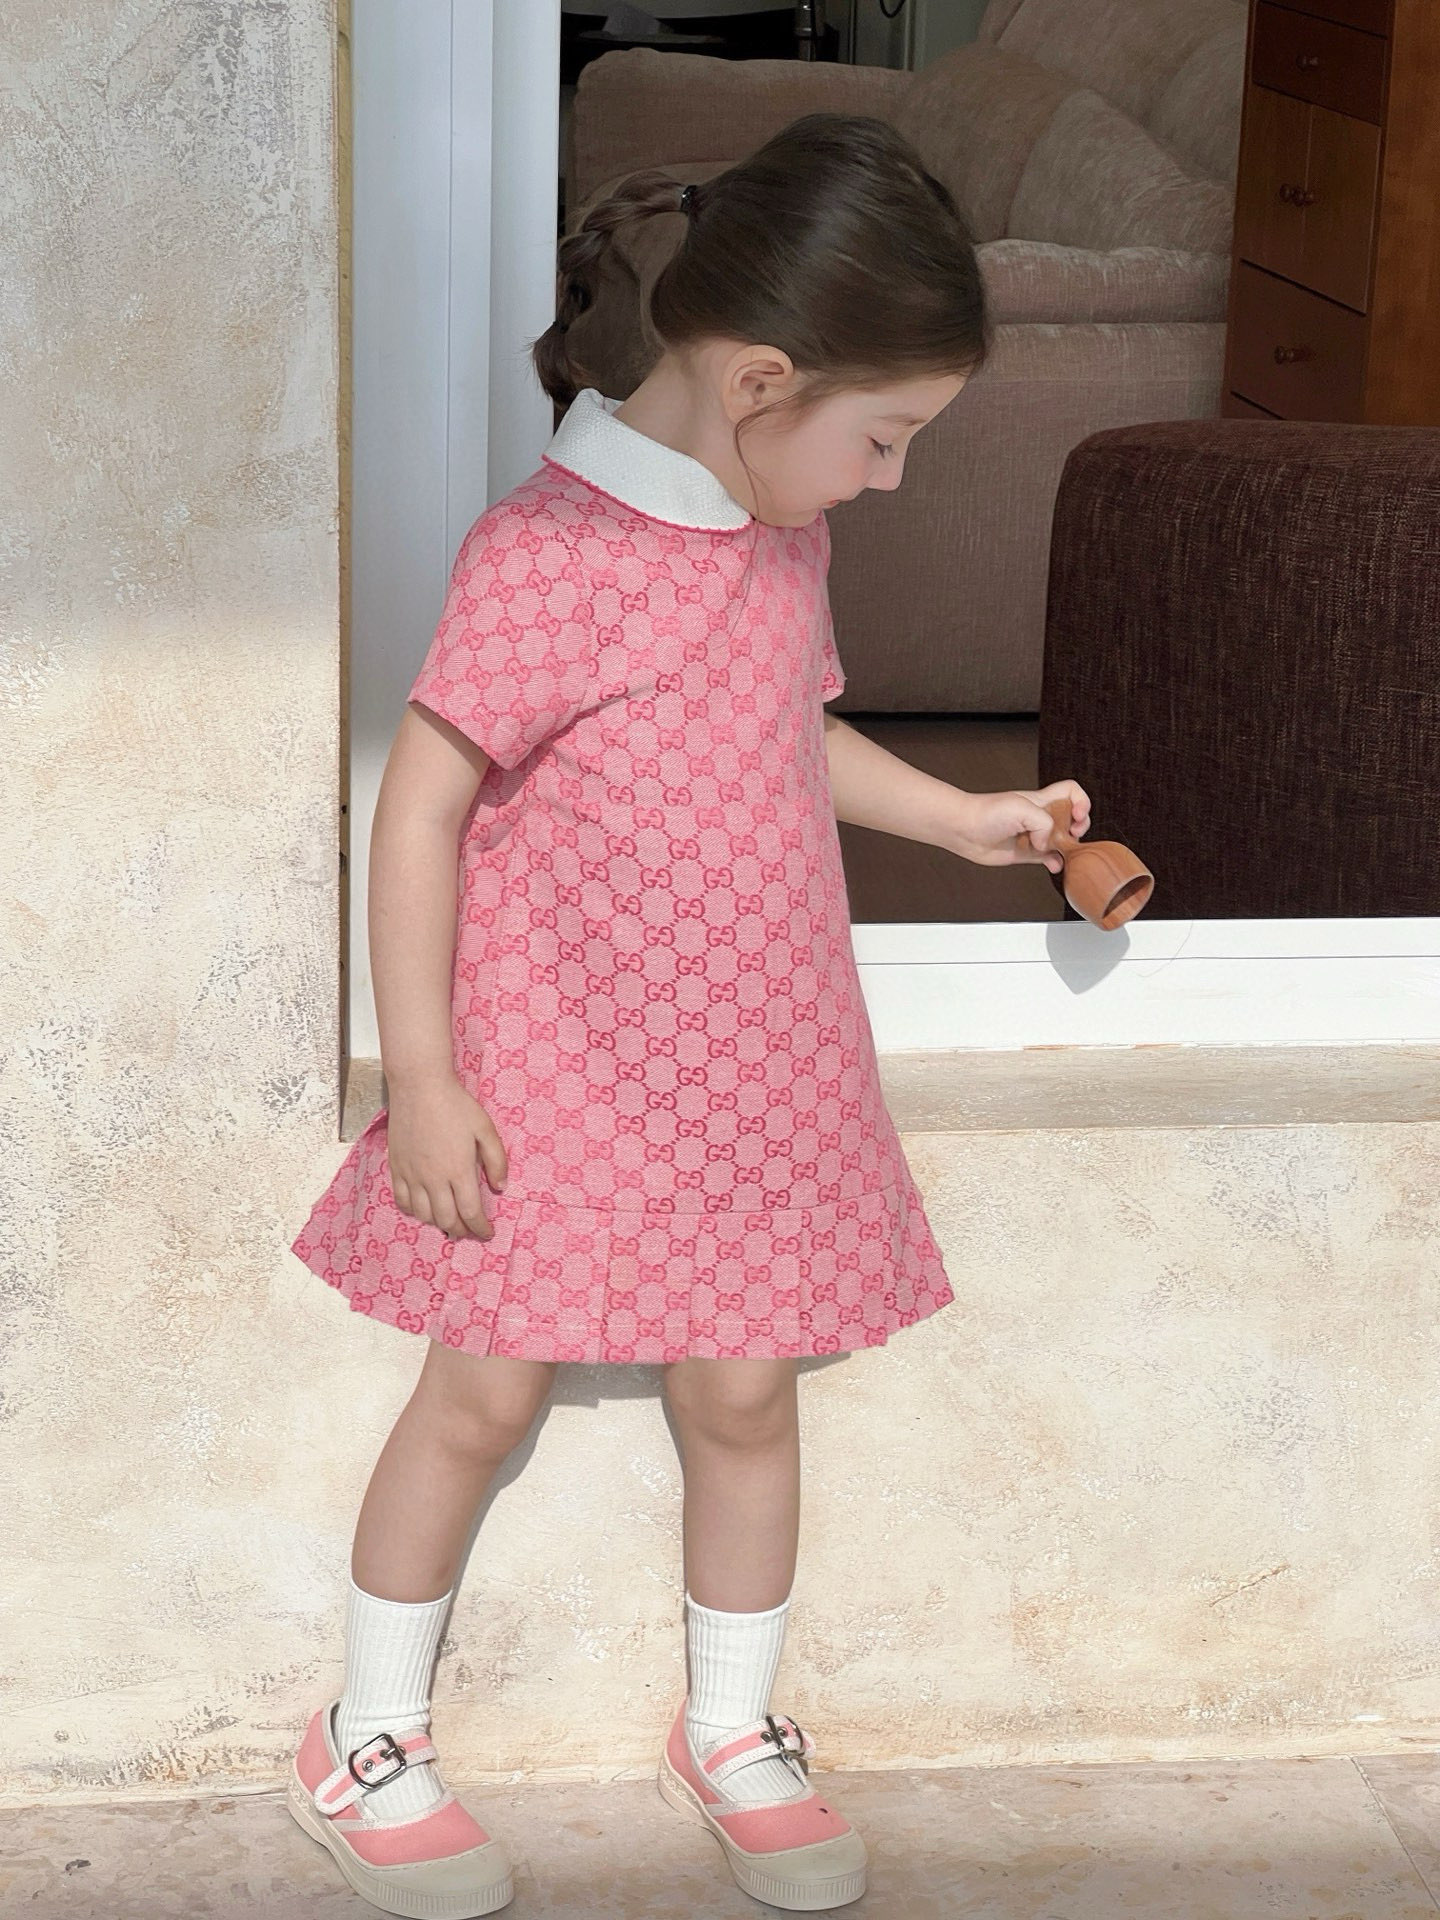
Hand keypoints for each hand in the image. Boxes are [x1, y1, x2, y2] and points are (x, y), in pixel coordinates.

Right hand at [386, 1071, 508, 1240]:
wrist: (419, 1087)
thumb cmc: (456, 1105)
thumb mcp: (485, 1129)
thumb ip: (496, 1160)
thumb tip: (500, 1187)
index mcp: (459, 1171)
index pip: (471, 1213)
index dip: (480, 1229)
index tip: (487, 1233)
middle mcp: (434, 1179)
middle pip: (446, 1220)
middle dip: (461, 1230)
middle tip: (470, 1229)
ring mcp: (412, 1175)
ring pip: (423, 1215)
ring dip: (438, 1223)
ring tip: (449, 1220)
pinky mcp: (396, 1168)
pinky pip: (402, 1201)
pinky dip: (414, 1211)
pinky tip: (424, 1208)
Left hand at [944, 781, 1091, 871]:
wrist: (964, 829)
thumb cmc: (987, 812)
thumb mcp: (1023, 809)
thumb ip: (1044, 824)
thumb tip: (1047, 845)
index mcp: (1042, 800)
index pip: (1071, 792)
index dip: (1081, 801)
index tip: (1077, 814)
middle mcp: (1040, 817)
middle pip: (1073, 818)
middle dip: (1079, 827)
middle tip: (1071, 834)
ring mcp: (1034, 835)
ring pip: (1062, 841)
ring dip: (1069, 848)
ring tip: (1062, 851)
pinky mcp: (1026, 852)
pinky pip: (1048, 859)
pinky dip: (1055, 863)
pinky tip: (1052, 865)